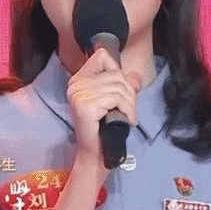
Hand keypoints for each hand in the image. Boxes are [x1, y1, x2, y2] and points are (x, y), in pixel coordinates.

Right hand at [65, 48, 142, 166]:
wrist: (96, 153)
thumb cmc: (104, 127)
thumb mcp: (113, 101)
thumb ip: (123, 85)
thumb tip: (134, 77)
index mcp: (79, 79)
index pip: (102, 56)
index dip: (117, 70)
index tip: (121, 89)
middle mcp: (76, 84)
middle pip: (115, 73)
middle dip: (129, 91)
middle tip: (130, 108)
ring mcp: (79, 95)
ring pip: (119, 86)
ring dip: (131, 103)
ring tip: (129, 116)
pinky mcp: (86, 106)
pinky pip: (117, 98)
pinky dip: (128, 110)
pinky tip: (128, 120)